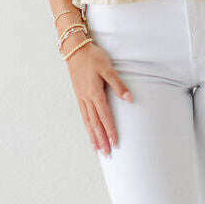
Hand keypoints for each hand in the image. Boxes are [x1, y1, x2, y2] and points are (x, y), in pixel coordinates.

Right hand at [65, 38, 131, 155]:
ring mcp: (81, 97)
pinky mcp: (79, 95)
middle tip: (107, 154)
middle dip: (101, 140)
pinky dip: (87, 126)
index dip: (110, 131)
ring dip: (93, 137)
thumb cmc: (92, 57)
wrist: (75, 49)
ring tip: (97, 150)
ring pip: (88, 122)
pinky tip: (90, 132)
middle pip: (95, 124)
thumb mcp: (108, 68)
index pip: (105, 117)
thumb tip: (129, 99)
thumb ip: (118, 85)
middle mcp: (86, 98)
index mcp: (95, 93)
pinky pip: (83, 115)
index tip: (115, 143)